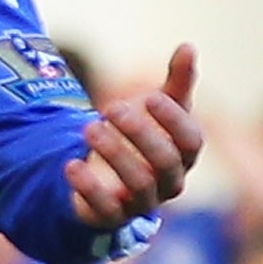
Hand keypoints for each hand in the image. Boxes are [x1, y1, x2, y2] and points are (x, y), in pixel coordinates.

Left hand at [65, 44, 201, 233]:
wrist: (105, 174)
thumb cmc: (138, 136)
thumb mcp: (156, 108)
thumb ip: (175, 82)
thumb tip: (188, 45)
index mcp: (182, 156)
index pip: (191, 142)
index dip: (174, 121)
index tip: (150, 97)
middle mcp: (168, 183)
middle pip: (165, 162)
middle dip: (139, 133)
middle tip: (110, 107)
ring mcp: (141, 203)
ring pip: (138, 185)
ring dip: (113, 153)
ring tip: (88, 126)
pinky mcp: (111, 218)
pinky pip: (105, 210)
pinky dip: (88, 188)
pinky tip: (71, 164)